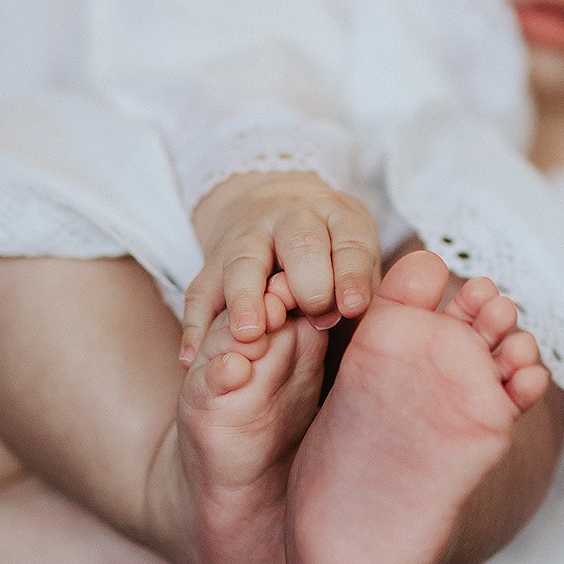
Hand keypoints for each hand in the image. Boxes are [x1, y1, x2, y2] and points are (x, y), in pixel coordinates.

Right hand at [182, 171, 380, 364]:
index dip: (350, 273)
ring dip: (245, 298)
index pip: (348, 240)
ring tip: (248, 335)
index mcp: (337, 216)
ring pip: (244, 261)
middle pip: (300, 242)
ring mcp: (248, 236)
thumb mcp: (356, 255)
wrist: (276, 204)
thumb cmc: (332, 250)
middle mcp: (292, 219)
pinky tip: (192, 358)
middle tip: (310, 313)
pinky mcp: (212, 259)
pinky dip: (195, 324)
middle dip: (306, 280)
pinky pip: (199, 289)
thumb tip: (371, 328)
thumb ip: (363, 290)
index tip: (352, 306)